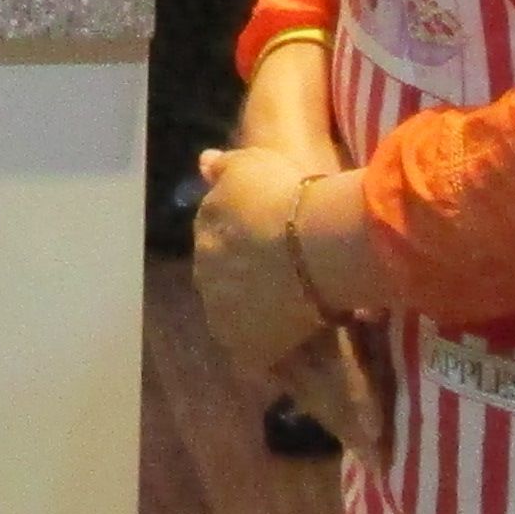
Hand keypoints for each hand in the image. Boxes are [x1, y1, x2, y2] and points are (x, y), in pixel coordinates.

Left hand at [189, 142, 366, 383]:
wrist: (311, 242)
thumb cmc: (284, 196)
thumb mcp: (250, 164)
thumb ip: (223, 167)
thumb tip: (203, 162)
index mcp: (203, 229)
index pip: (215, 235)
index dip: (243, 237)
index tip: (269, 238)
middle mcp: (203, 271)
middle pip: (221, 275)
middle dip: (243, 274)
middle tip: (282, 273)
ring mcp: (222, 312)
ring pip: (235, 313)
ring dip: (253, 311)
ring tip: (290, 307)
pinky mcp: (246, 345)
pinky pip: (255, 351)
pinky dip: (268, 346)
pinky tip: (291, 339)